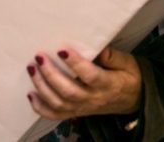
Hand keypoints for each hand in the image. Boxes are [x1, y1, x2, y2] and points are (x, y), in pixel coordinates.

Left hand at [27, 46, 141, 119]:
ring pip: (59, 103)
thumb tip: (100, 48)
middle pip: (69, 91)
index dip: (76, 64)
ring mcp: (83, 108)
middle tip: (39, 56)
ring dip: (42, 87)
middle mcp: (93, 99)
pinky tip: (30, 94)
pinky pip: (56, 115)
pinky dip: (40, 107)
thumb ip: (114, 56)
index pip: (90, 76)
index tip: (62, 49)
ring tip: (32, 68)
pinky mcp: (76, 113)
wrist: (133, 100)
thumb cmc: (128, 77)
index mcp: (108, 84)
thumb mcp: (128, 63)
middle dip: (50, 74)